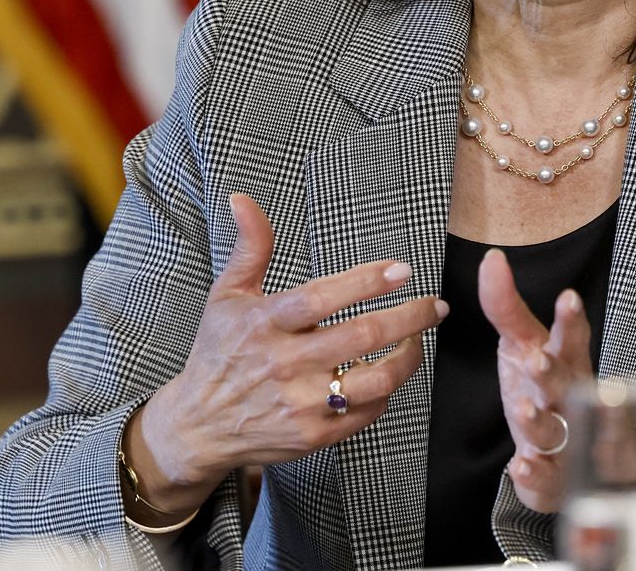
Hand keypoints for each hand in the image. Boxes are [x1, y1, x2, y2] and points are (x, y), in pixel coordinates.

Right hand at [126, 193, 448, 515]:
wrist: (201, 425)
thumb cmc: (218, 352)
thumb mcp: (226, 296)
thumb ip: (250, 248)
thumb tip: (243, 200)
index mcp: (264, 322)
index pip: (322, 296)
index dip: (366, 281)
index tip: (401, 270)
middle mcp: (284, 363)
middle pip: (362, 336)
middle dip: (409, 317)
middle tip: (434, 306)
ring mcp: (301, 403)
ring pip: (375, 380)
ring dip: (408, 357)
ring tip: (418, 340)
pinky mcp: (313, 435)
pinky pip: (367, 412)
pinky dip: (386, 391)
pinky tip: (387, 373)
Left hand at [479, 248, 593, 513]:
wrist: (562, 458)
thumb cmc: (544, 391)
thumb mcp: (523, 346)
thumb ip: (506, 307)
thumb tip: (492, 258)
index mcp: (565, 364)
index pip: (571, 339)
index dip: (570, 321)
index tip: (568, 298)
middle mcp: (569, 400)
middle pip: (564, 384)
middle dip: (552, 373)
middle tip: (538, 361)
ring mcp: (564, 441)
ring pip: (555, 431)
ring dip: (539, 421)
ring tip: (523, 411)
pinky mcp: (553, 478)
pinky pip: (545, 478)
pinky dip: (534, 475)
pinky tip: (520, 467)